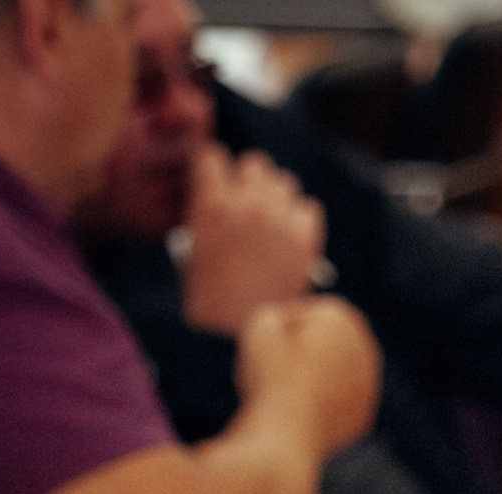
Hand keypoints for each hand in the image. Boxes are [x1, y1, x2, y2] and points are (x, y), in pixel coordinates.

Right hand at [181, 145, 323, 335]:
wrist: (239, 331)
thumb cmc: (209, 295)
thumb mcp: (193, 243)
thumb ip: (204, 208)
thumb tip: (215, 190)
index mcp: (214, 204)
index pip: (213, 155)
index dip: (213, 167)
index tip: (215, 176)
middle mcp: (250, 205)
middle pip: (256, 163)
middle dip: (248, 179)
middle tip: (244, 200)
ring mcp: (281, 220)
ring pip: (284, 181)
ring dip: (275, 195)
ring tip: (267, 218)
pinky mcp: (306, 238)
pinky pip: (309, 207)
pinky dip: (299, 216)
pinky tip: (288, 233)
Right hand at [236, 296, 379, 458]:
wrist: (287, 435)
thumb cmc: (271, 375)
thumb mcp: (261, 325)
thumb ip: (277, 314)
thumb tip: (292, 325)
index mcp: (343, 319)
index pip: (304, 316)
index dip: (279, 332)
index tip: (268, 348)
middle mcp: (365, 349)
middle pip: (320, 345)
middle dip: (298, 354)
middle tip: (275, 371)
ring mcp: (368, 386)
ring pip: (328, 376)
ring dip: (309, 381)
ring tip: (286, 393)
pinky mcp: (362, 416)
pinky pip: (331, 407)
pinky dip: (316, 408)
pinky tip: (300, 414)